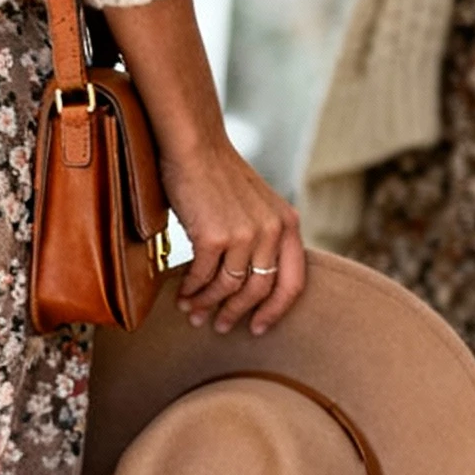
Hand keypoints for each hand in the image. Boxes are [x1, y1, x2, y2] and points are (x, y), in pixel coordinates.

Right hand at [162, 138, 305, 334]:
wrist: (194, 147)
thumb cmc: (219, 174)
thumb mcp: (257, 205)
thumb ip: (263, 237)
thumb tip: (249, 281)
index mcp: (288, 224)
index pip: (293, 282)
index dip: (276, 310)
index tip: (259, 327)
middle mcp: (272, 231)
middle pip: (258, 291)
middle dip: (237, 314)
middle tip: (220, 326)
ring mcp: (244, 235)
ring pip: (228, 287)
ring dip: (208, 304)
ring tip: (192, 313)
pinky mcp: (214, 237)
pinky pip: (203, 276)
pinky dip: (191, 290)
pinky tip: (181, 295)